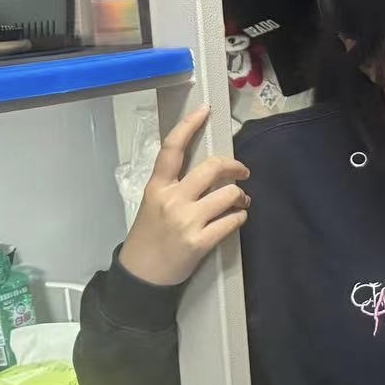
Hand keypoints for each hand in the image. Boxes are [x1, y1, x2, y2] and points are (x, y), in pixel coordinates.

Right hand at [118, 106, 250, 287]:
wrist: (141, 276)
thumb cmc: (149, 237)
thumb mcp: (153, 204)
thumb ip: (176, 186)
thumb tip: (211, 171)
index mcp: (157, 187)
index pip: (172, 148)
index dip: (189, 125)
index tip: (205, 109)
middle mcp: (172, 199)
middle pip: (212, 168)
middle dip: (236, 166)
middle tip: (243, 171)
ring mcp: (187, 221)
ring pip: (229, 194)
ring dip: (242, 196)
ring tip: (240, 202)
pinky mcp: (200, 242)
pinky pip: (233, 221)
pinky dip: (240, 217)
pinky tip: (236, 219)